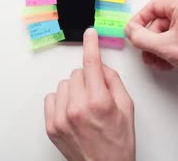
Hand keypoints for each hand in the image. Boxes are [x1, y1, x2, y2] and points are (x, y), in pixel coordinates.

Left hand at [44, 28, 134, 160]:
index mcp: (99, 102)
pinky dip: (62, 101)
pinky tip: (73, 113)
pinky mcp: (51, 126)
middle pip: (78, 73)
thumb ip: (113, 82)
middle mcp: (77, 108)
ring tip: (84, 108)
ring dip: (74, 90)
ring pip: (64, 84)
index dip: (91, 45)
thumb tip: (101, 66)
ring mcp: (61, 118)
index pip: (92, 63)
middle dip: (88, 79)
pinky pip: (52, 97)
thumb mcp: (126, 109)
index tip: (89, 34)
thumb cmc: (118, 143)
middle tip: (96, 96)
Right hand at [124, 0, 177, 86]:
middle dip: (152, 40)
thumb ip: (141, 37)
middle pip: (162, 19)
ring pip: (171, 28)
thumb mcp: (164, 47)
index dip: (139, 21)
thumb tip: (130, 30)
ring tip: (159, 61)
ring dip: (161, 45)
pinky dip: (173, 44)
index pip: (153, 6)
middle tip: (147, 54)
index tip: (133, 33)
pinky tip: (170, 60)